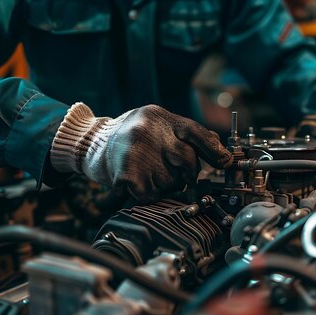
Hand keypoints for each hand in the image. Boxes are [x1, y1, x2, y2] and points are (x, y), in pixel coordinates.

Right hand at [50, 103, 231, 202]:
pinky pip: (151, 195)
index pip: (195, 131)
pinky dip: (149, 195)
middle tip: (178, 174)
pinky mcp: (126, 174)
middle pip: (188, 160)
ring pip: (171, 182)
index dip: (214, 149)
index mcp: (159, 117)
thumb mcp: (156, 125)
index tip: (226, 162)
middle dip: (188, 173)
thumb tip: (220, 151)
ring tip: (148, 173)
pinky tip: (138, 183)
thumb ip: (185, 135)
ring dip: (165, 185)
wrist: (89, 144)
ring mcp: (136, 152)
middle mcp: (148, 131)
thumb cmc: (129, 137)